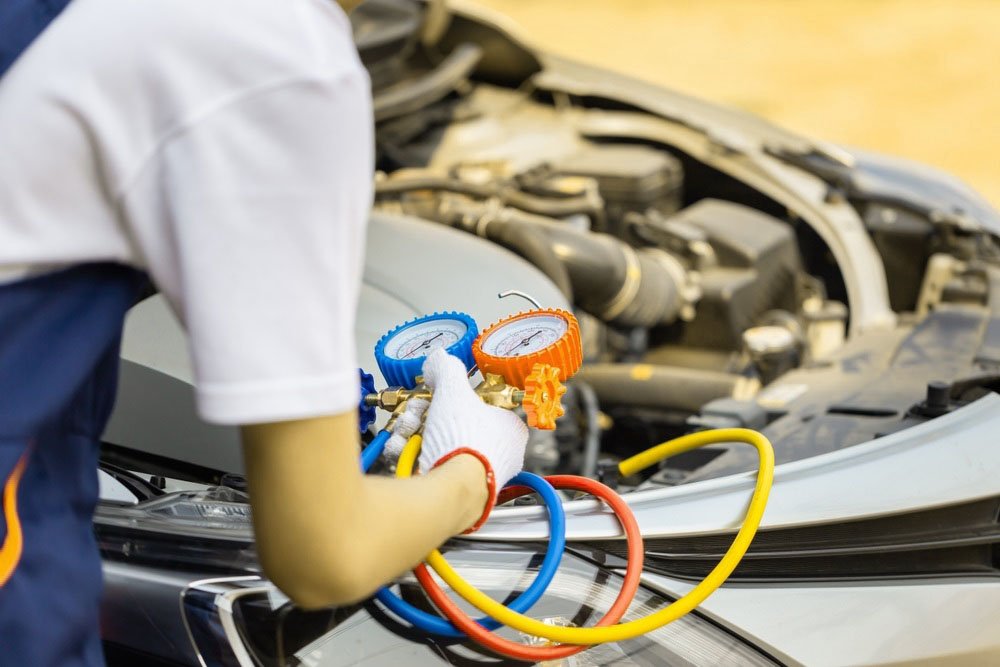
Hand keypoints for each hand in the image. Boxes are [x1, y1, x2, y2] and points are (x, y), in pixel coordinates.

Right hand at [417, 349, 528, 519]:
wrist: (456, 489)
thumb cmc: (467, 442)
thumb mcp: (454, 391)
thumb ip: (446, 369)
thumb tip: (438, 359)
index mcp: (511, 428)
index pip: (486, 406)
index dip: (458, 399)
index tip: (441, 397)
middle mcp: (502, 455)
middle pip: (460, 428)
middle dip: (430, 418)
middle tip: (416, 413)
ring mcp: (483, 477)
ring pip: (446, 449)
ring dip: (419, 437)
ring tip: (406, 431)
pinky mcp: (463, 495)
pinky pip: (437, 470)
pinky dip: (417, 460)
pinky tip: (405, 453)